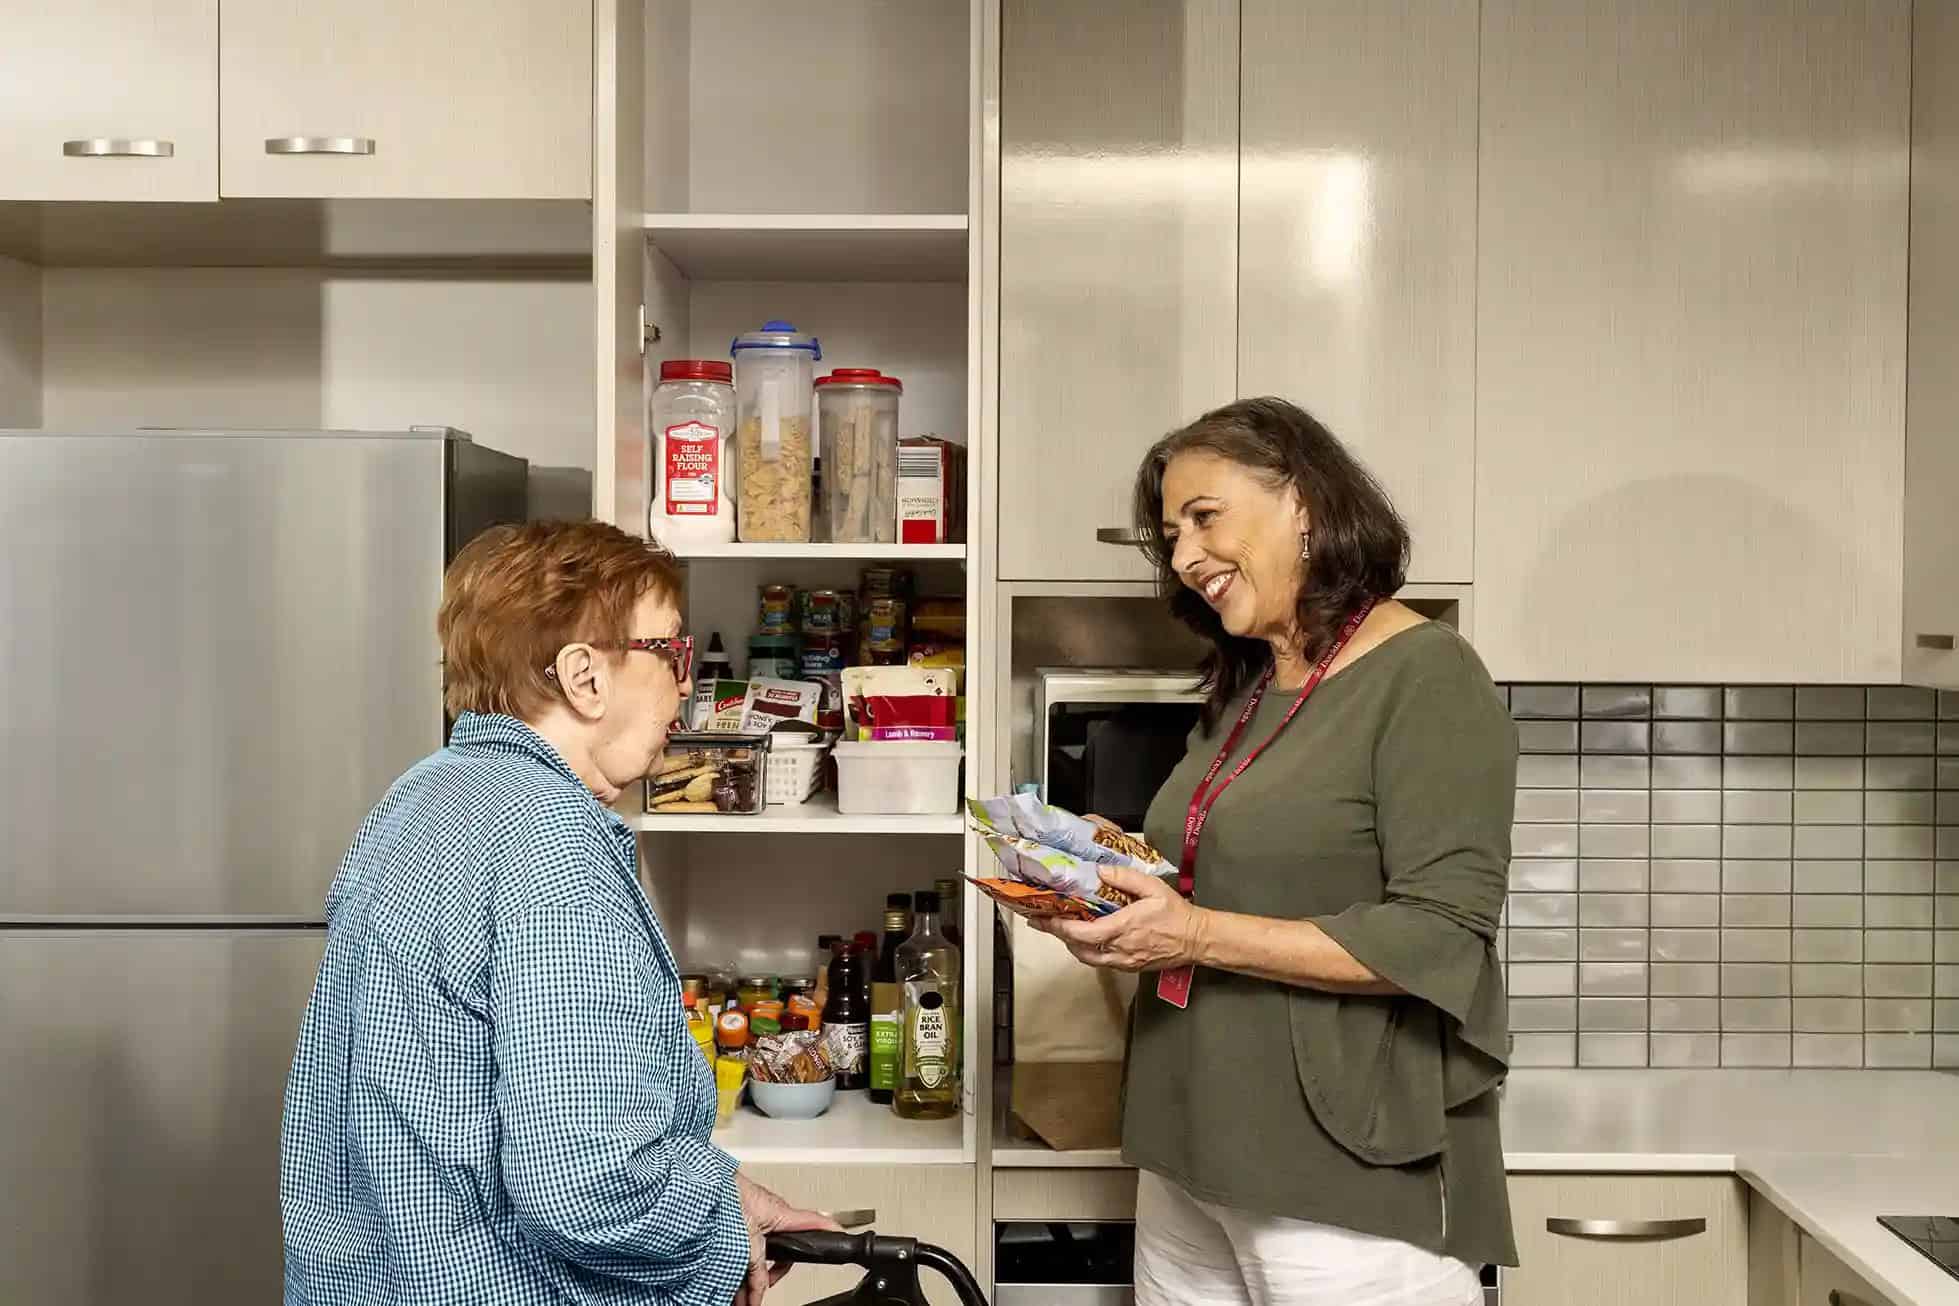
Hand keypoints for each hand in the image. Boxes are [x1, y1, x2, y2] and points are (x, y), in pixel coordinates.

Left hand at [735, 1172, 840, 1305]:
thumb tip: (760, 1291)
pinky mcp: (741, 1220)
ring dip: (751, 1277)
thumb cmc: (729, 1198)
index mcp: (782, 1214)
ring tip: (741, 1296)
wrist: (705, 1187)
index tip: (840, 1235)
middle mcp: (771, 1216)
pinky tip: (732, 1282)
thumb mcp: (748, 1242)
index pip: (815, 1222)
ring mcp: (756, 1218)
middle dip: (770, 1275)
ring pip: (761, 1253)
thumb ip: (757, 1268)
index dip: (830, 1230)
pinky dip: (742, 1266)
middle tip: (760, 1292)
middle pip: (783, 1250)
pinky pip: (748, 1248)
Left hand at [1032, 866, 1207, 972]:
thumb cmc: (1175, 913)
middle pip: (1078, 948)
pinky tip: (1082, 939)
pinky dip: (1085, 951)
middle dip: (1058, 935)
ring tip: (1057, 929)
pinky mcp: (1128, 967)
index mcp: (1123, 929)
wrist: (1197, 940)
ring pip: (1087, 959)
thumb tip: (1100, 871)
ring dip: (1070, 944)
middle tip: (1040, 921)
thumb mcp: (1154, 888)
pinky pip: (1099, 962)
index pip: (1084, 933)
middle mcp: (1119, 949)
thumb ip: (1126, 878)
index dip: (1061, 927)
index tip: (1045, 917)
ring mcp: (1123, 961)